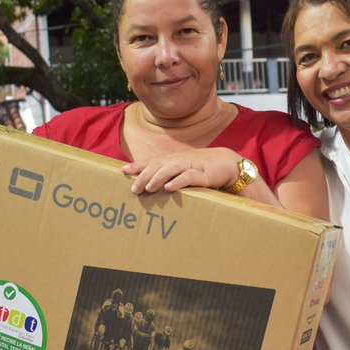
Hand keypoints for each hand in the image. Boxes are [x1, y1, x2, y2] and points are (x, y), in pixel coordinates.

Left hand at [123, 147, 239, 194]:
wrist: (225, 163)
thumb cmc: (201, 169)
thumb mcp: (182, 170)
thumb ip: (167, 174)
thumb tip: (149, 184)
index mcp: (172, 160)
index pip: (151, 161)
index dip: (137, 165)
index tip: (123, 170)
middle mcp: (178, 161)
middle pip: (157, 165)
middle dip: (143, 176)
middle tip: (134, 189)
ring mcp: (190, 166)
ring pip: (170, 169)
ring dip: (158, 178)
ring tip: (148, 188)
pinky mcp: (202, 174)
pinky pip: (188, 177)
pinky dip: (178, 182)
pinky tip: (169, 188)